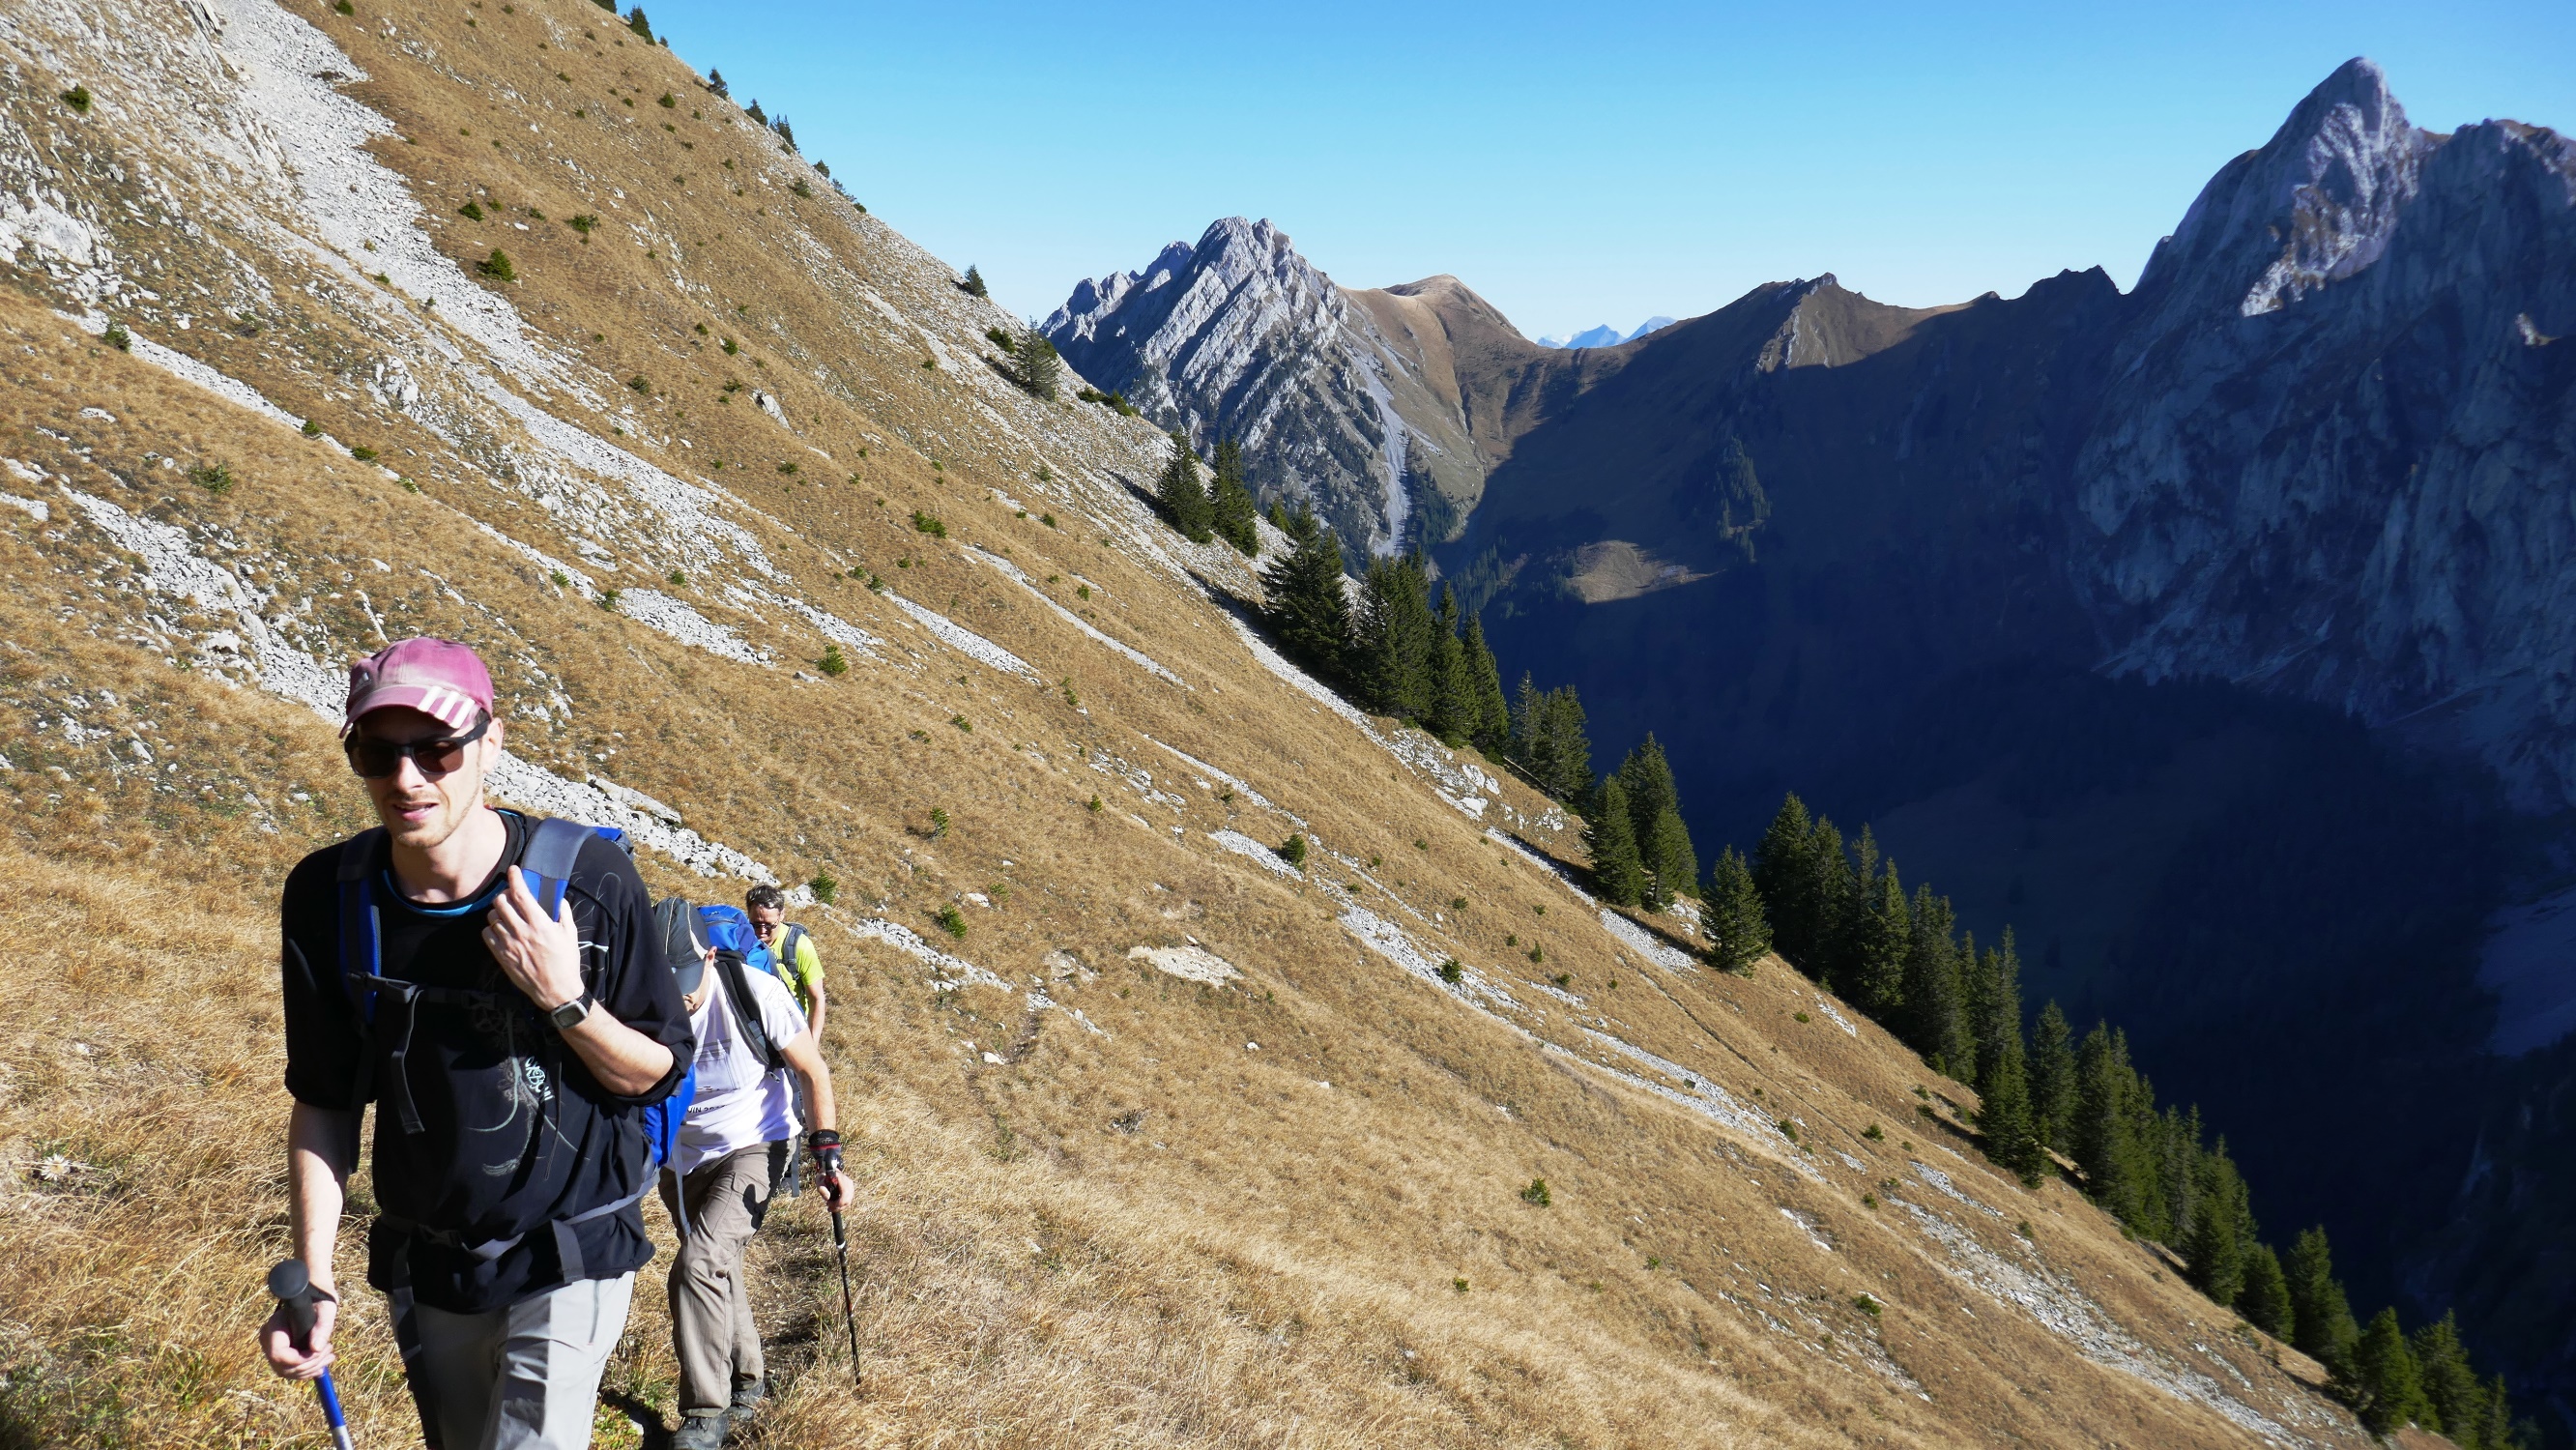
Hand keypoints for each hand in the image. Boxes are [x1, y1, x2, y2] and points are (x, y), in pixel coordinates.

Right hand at [260, 1293, 337, 1379]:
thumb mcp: (326, 1310)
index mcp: (274, 1326)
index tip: (320, 1351)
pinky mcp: (279, 1352)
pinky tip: (322, 1365)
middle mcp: (268, 1339)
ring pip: (286, 1371)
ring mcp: (271, 1347)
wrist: (313, 1298)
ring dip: (310, 1369)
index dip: (300, 1360)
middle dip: (309, 1364)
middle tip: (329, 1351)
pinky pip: (289, 1370)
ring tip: (329, 1356)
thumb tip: (316, 1349)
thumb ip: (322, 1328)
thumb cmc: (319, 1300)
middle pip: (283, 1367)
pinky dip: (306, 1371)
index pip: (279, 1354)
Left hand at [484, 866, 582, 1008]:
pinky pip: (487, 934)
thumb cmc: (566, 962)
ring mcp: (509, 944)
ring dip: (498, 912)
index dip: (515, 878)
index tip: (513, 870)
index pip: (522, 894)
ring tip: (507, 915)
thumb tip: (559, 898)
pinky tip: (501, 930)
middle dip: (505, 895)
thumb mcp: (570, 934)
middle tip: (511, 897)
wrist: (556, 990)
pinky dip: (492, 928)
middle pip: (501, 902)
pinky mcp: (501, 956)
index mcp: (540, 924)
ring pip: (492, 917)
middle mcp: (521, 931)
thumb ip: (564, 913)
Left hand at [819, 1168, 849, 1212]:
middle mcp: (848, 1182)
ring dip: (839, 1208)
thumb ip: (821, 1189)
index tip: (828, 1203)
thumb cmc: (823, 1177)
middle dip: (837, 1207)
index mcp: (841, 1178)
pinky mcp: (851, 1189)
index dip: (837, 1203)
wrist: (828, 1171)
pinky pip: (848, 1201)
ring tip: (831, 1208)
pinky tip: (835, 1206)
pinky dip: (842, 1205)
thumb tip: (828, 1198)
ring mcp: (851, 1186)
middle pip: (847, 1200)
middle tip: (829, 1208)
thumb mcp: (819, 1181)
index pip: (844, 1194)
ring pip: (848, 1202)